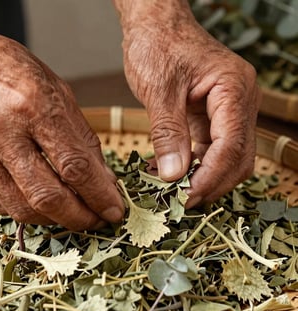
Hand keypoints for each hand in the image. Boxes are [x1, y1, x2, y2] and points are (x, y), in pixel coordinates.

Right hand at [0, 3, 123, 228]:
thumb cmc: (9, 69)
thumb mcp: (57, 91)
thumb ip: (82, 138)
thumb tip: (104, 179)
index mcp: (34, 106)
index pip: (76, 166)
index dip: (100, 195)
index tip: (114, 210)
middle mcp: (2, 132)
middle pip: (48, 196)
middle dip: (80, 218)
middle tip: (96, 220)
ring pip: (22, 208)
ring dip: (55, 219)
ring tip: (72, 213)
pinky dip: (27, 209)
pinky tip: (41, 201)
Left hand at [115, 1, 260, 206]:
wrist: (156, 25)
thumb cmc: (159, 44)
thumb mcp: (159, 90)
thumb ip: (168, 133)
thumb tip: (173, 175)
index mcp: (234, 90)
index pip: (231, 146)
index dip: (209, 178)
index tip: (185, 197)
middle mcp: (239, 102)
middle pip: (237, 157)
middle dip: (211, 183)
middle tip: (180, 201)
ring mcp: (227, 110)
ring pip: (225, 157)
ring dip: (202, 177)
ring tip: (173, 191)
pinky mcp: (212, 116)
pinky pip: (210, 149)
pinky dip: (194, 165)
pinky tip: (171, 172)